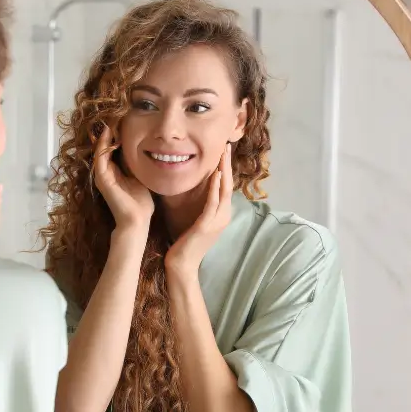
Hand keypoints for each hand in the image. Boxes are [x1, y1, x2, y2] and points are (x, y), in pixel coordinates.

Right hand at [93, 125, 153, 232]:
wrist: (137, 220)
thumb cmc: (142, 202)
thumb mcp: (142, 176)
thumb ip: (140, 163)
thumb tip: (152, 147)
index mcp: (116, 170)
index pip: (114, 146)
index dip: (118, 131)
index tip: (124, 116)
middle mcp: (107, 170)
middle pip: (105, 145)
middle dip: (110, 129)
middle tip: (115, 111)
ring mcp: (103, 174)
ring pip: (100, 148)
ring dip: (105, 133)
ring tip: (110, 117)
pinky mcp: (102, 179)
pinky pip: (100, 158)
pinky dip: (103, 145)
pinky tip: (109, 132)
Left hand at [166, 143, 232, 276]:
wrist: (182, 265)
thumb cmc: (185, 243)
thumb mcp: (197, 222)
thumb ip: (202, 208)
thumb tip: (198, 192)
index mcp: (222, 214)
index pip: (226, 187)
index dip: (226, 168)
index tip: (224, 152)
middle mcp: (223, 216)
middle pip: (228, 185)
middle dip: (227, 164)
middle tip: (227, 146)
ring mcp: (217, 221)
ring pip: (223, 190)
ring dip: (223, 170)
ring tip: (223, 154)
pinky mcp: (207, 225)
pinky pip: (212, 202)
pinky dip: (214, 187)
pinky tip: (214, 174)